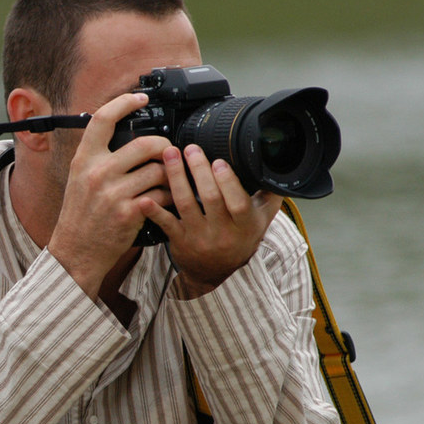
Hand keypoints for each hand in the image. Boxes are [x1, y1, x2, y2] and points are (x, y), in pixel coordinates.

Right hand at [47, 92, 172, 298]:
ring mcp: (114, 193)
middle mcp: (97, 172)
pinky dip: (169, 197)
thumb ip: (98, 156)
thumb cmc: (80, 215)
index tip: (140, 98)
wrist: (76, 251)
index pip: (103, 119)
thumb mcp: (79, 179)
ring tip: (166, 181)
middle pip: (145, 143)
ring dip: (169, 175)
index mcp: (83, 160)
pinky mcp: (130, 212)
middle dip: (164, 146)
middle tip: (167, 151)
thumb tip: (125, 133)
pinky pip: (162, 195)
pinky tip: (165, 200)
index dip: (124, 102)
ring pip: (159, 170)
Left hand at [140, 144, 282, 296]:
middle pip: (210, 199)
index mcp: (245, 226)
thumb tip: (278, 167)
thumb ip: (269, 195)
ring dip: (176, 178)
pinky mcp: (179, 241)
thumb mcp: (261, 221)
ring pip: (186, 204)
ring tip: (170, 155)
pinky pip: (166, 224)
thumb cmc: (239, 240)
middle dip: (199, 171)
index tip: (219, 161)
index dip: (228, 182)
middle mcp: (222, 233)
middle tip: (191, 149)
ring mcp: (199, 237)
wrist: (218, 274)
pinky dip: (154, 211)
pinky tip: (145, 198)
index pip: (238, 204)